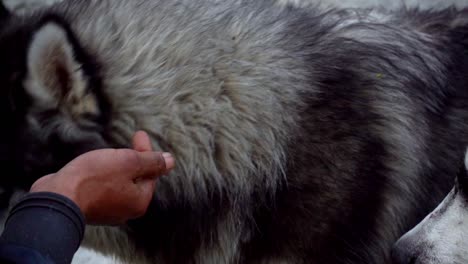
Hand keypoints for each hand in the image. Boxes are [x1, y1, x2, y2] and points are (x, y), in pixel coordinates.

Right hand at [30, 131, 174, 224]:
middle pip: (135, 179)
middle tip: (127, 143)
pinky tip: (93, 167)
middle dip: (132, 159)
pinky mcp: (89, 208)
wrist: (56, 198)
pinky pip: (102, 189)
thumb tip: (171, 161)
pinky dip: (102, 176)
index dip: (146, 151)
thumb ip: (151, 162)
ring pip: (118, 183)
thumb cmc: (93, 179)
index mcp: (139, 201)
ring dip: (116, 167)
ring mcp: (107, 212)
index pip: (151, 172)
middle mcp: (126, 211)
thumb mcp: (128, 162)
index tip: (139, 134)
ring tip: (108, 154)